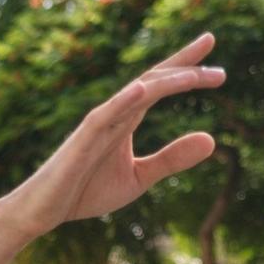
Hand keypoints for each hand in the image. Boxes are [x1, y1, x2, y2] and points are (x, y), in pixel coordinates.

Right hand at [4, 34, 224, 238]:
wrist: (45, 210)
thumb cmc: (86, 191)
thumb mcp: (139, 177)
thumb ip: (172, 158)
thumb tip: (213, 139)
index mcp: (128, 119)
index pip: (160, 86)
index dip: (188, 70)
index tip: (218, 65)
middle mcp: (115, 113)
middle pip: (153, 80)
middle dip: (183, 66)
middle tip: (215, 52)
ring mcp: (99, 123)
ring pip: (135, 93)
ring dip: (164, 82)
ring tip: (193, 75)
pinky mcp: (83, 139)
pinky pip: (105, 116)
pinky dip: (123, 100)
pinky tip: (142, 89)